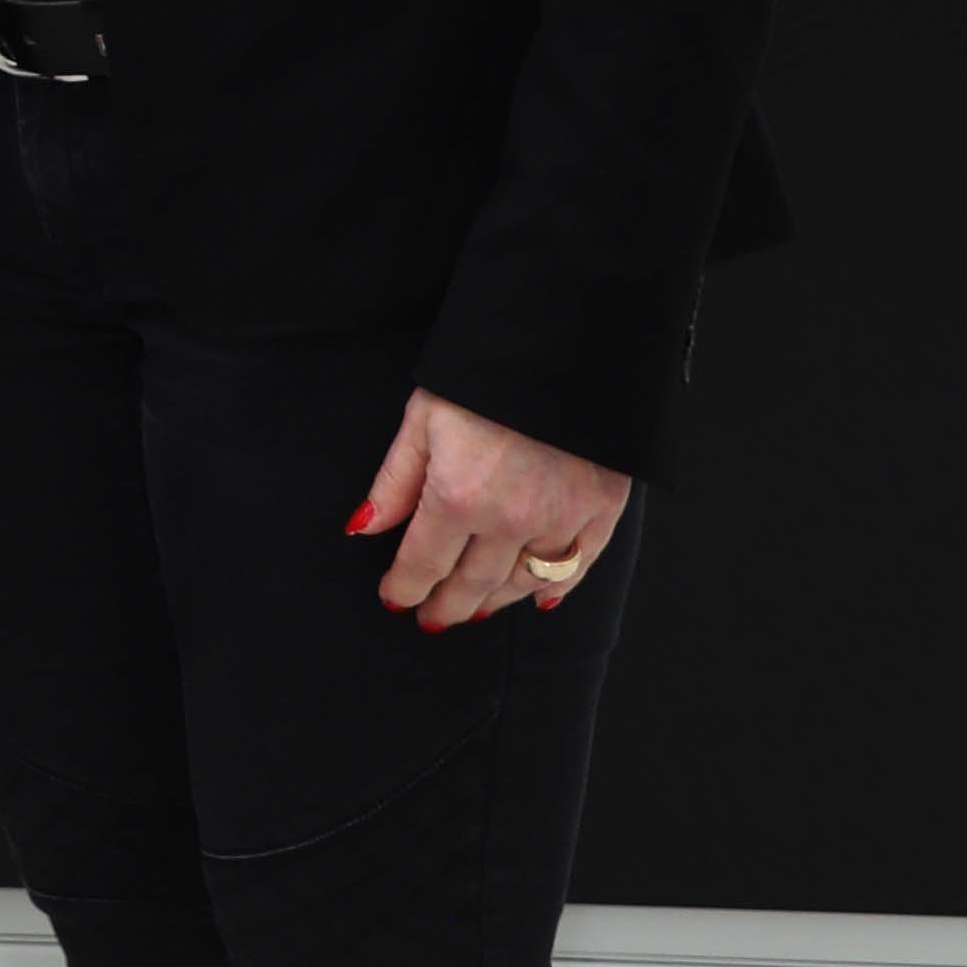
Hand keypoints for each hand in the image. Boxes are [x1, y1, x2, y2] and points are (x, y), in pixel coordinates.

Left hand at [353, 388, 629, 633]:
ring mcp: (562, 520)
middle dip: (448, 605)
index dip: (406, 587)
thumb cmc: (483, 379)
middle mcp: (511, 521)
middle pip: (473, 582)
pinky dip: (559, 586)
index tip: (395, 601)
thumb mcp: (422, 419)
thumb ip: (395, 482)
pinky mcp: (602, 510)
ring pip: (524, 582)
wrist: (566, 347)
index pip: (424, 563)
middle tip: (433, 619)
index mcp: (459, 498)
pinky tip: (541, 600)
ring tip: (475, 610)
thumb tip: (364, 529)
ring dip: (496, 601)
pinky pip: (580, 565)